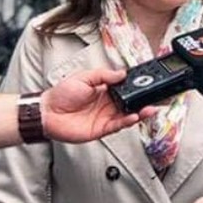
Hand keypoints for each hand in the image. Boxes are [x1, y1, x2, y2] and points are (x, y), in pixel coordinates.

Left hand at [41, 68, 155, 142]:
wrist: (47, 112)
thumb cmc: (60, 95)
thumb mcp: (83, 77)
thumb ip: (103, 76)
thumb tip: (121, 73)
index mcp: (104, 91)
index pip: (125, 89)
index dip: (136, 88)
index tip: (147, 84)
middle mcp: (107, 105)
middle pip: (130, 103)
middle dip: (143, 102)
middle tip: (155, 98)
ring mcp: (105, 117)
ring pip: (128, 115)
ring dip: (140, 113)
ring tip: (150, 108)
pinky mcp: (101, 129)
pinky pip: (118, 126)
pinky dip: (127, 122)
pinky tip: (134, 117)